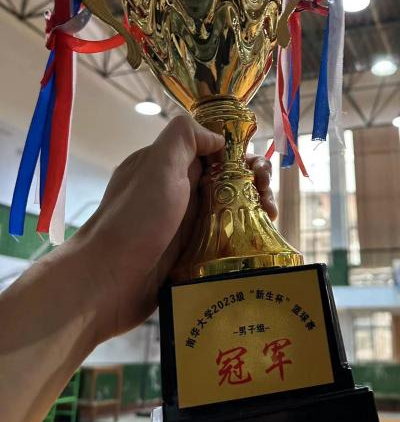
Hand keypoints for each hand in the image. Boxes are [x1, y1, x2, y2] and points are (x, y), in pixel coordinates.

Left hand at [66, 115, 275, 343]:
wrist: (106, 283)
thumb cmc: (134, 220)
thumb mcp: (158, 164)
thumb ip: (184, 138)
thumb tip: (218, 138)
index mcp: (169, 167)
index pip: (214, 151)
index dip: (241, 156)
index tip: (257, 169)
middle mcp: (178, 193)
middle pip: (227, 181)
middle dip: (254, 185)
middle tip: (268, 199)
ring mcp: (184, 226)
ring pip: (230, 211)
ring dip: (255, 211)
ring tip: (271, 219)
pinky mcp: (190, 256)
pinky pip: (223, 241)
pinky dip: (245, 238)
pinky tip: (260, 242)